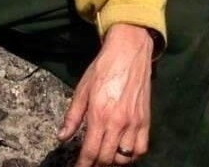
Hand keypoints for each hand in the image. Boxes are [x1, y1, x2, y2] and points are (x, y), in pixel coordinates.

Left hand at [58, 24, 153, 165]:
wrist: (128, 52)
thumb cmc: (102, 69)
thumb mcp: (82, 90)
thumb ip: (73, 116)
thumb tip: (62, 137)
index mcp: (99, 115)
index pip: (91, 151)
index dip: (83, 164)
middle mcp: (118, 123)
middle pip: (107, 158)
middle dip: (96, 165)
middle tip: (89, 163)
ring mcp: (134, 123)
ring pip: (125, 157)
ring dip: (113, 161)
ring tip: (105, 158)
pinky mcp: (146, 120)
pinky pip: (141, 148)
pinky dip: (132, 155)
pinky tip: (123, 151)